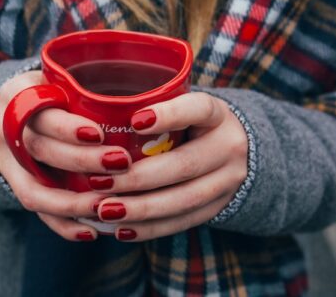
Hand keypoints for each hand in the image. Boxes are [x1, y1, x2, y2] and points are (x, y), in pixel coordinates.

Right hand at [0, 71, 132, 241]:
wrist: (13, 110)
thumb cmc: (53, 91)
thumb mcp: (60, 79)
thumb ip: (86, 88)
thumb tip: (146, 103)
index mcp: (17, 93)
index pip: (39, 111)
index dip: (67, 127)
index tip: (99, 134)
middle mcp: (3, 127)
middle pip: (39, 149)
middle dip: (81, 161)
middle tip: (120, 164)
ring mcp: (3, 160)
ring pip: (33, 189)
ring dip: (72, 202)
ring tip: (106, 206)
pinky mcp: (11, 184)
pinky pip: (35, 210)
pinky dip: (63, 224)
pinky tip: (91, 231)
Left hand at [90, 92, 248, 240]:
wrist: (238, 150)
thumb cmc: (192, 122)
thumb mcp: (184, 105)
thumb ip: (153, 107)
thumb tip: (97, 112)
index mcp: (217, 115)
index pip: (199, 109)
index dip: (169, 115)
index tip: (134, 121)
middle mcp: (228, 147)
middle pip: (184, 165)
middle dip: (138, 177)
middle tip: (98, 182)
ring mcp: (227, 181)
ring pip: (184, 200)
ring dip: (140, 208)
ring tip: (105, 210)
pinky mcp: (218, 208)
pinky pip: (183, 221)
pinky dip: (150, 228)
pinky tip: (121, 229)